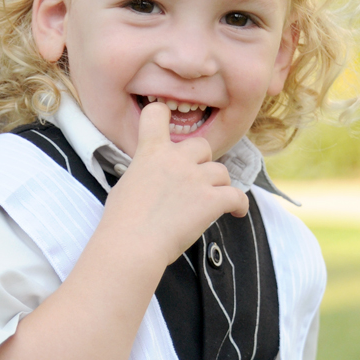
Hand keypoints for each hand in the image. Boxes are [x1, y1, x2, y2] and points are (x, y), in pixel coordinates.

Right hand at [104, 100, 248, 266]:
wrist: (131, 245)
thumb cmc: (121, 222)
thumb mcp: (125, 186)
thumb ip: (143, 173)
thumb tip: (149, 180)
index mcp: (150, 152)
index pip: (157, 113)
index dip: (164, 115)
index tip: (170, 123)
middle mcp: (175, 159)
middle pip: (201, 145)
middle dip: (200, 161)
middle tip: (194, 180)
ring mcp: (196, 179)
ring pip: (221, 171)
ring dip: (218, 185)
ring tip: (212, 202)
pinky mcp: (212, 200)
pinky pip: (237, 196)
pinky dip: (239, 205)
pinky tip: (236, 212)